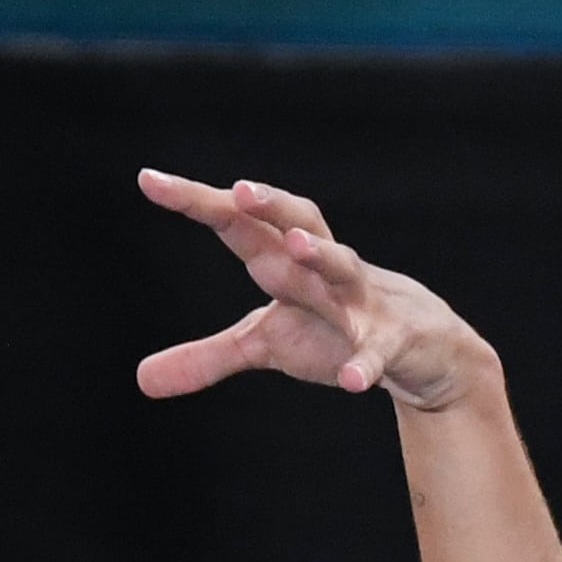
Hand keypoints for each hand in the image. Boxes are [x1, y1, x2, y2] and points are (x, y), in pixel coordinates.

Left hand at [134, 171, 491, 411]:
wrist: (421, 351)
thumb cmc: (332, 330)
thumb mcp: (265, 344)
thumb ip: (206, 356)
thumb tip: (140, 380)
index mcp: (284, 264)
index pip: (238, 223)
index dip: (197, 201)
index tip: (148, 179)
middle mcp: (321, 270)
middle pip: (296, 224)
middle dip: (269, 205)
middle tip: (237, 189)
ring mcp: (360, 301)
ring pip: (342, 267)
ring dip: (319, 254)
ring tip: (294, 244)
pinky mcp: (392, 340)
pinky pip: (377, 351)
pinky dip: (365, 363)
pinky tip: (353, 382)